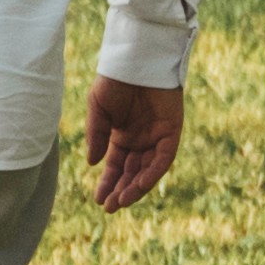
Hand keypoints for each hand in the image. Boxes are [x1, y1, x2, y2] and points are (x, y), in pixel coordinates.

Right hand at [87, 76, 183, 212]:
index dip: (108, 183)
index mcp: (122, 136)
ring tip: (121, 201)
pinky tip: (138, 184)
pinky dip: (152, 173)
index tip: (99, 200)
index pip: (116, 167)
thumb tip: (93, 164)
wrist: (136, 58)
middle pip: (131, 173)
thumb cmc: (115, 80)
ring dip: (135, 187)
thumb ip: (97, 135)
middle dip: (121, 190)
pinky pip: (163, 159)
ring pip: (147, 170)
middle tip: (110, 207)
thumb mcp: (98, 109)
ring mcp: (157, 137)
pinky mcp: (171, 132)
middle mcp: (140, 140)